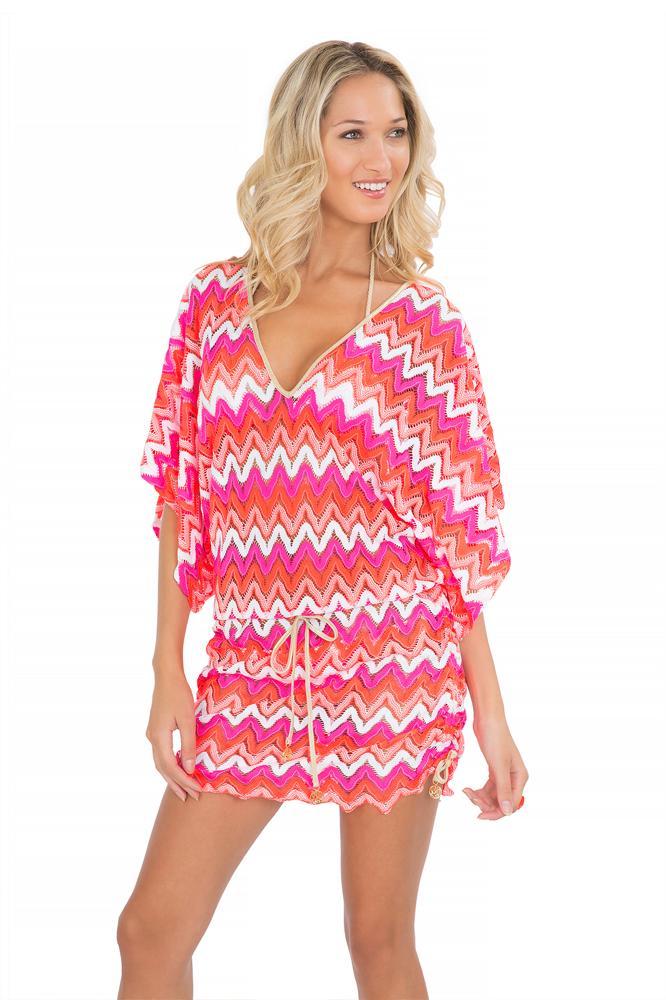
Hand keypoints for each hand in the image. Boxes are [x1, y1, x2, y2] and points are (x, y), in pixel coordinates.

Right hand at [145, 671, 201, 802]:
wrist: (166, 676)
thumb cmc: (179, 694)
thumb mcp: (188, 719)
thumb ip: (189, 744)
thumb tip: (191, 769)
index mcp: (159, 737)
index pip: (171, 767)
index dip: (184, 781)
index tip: (197, 790)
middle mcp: (152, 738)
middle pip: (163, 769)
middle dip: (177, 784)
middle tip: (190, 798)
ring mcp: (152, 734)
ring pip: (160, 763)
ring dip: (172, 777)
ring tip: (184, 790)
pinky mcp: (155, 730)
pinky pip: (161, 754)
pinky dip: (170, 765)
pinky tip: (179, 769)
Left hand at [462, 715, 527, 819]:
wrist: (487, 719)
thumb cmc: (495, 739)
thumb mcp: (498, 766)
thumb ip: (503, 790)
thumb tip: (508, 813)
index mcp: (520, 778)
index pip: (511, 805)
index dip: (496, 813)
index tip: (479, 815)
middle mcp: (515, 778)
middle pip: (502, 802)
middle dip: (485, 803)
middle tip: (469, 797)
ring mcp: (504, 774)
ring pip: (493, 796)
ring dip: (480, 798)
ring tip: (466, 792)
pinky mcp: (494, 769)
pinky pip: (488, 788)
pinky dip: (478, 791)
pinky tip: (467, 789)